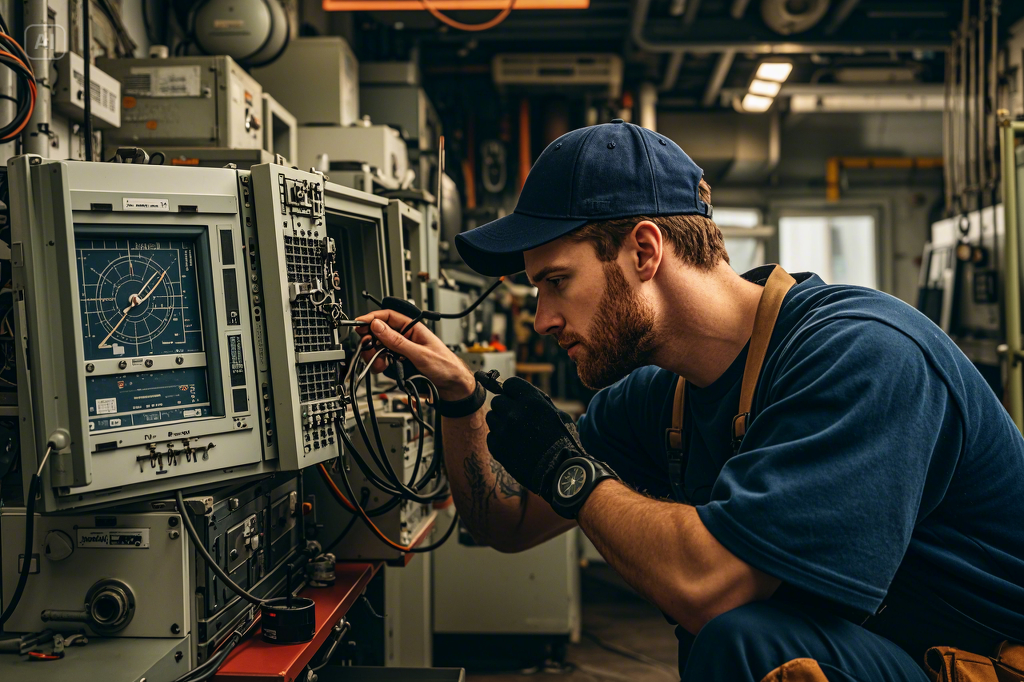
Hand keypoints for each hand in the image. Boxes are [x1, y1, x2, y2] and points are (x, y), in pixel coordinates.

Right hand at [355, 309, 475, 400]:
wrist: (452, 388)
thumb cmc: (446, 367)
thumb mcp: (420, 353)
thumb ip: (397, 341)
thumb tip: (378, 326)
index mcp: (412, 328)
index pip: (388, 316)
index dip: (372, 319)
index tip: (359, 324)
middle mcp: (404, 338)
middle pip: (378, 332)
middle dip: (370, 341)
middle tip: (369, 349)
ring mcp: (399, 351)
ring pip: (377, 348)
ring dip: (373, 355)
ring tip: (380, 364)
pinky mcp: (397, 363)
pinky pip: (380, 360)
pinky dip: (377, 365)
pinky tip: (384, 368)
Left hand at [485, 377, 588, 502]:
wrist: (558, 472)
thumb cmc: (562, 442)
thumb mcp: (558, 414)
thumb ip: (538, 402)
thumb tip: (521, 394)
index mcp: (532, 401)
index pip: (510, 384)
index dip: (512, 391)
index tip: (515, 397)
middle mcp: (515, 412)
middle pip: (498, 400)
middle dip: (506, 407)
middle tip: (517, 418)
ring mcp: (503, 430)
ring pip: (492, 416)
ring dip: (501, 422)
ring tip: (515, 433)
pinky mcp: (496, 446)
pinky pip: (491, 434)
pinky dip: (499, 438)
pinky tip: (513, 445)